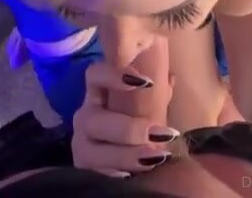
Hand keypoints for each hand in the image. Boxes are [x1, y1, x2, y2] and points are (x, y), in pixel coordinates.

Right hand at [72, 39, 176, 176]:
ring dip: (125, 156)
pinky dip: (114, 174)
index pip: (95, 75)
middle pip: (91, 119)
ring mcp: (81, 144)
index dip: (114, 76)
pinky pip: (93, 174)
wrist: (133, 156)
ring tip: (157, 157)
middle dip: (127, 129)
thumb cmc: (142, 119)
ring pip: (89, 151)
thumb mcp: (151, 103)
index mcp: (98, 92)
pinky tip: (133, 175)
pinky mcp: (83, 169)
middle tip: (160, 135)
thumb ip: (157, 91)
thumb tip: (170, 79)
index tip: (146, 82)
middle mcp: (85, 117)